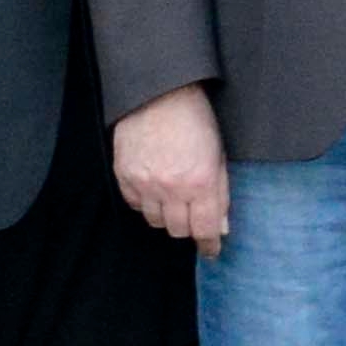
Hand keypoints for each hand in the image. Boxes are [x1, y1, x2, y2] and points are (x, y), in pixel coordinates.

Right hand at [112, 83, 232, 253]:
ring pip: (155, 221)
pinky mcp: (124, 176)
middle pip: (178, 230)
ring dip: (167, 215)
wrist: (160, 94)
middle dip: (188, 226)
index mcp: (201, 183)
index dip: (209, 245)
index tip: (211, 251)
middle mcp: (171, 188)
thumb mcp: (219, 155)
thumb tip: (221, 226)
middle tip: (192, 213)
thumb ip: (221, 193)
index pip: (204, 229)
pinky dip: (146, 202)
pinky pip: (135, 205)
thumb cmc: (195, 120)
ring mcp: (145, 183)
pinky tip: (154, 187)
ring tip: (173, 197)